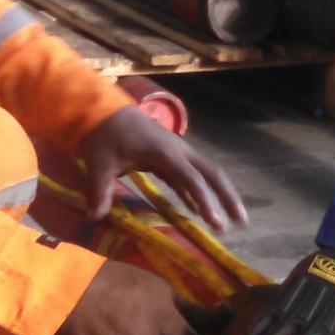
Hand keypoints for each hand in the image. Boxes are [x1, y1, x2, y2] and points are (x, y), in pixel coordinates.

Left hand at [75, 105, 247, 231]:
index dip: (205, 200)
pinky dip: (199, 194)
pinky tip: (202, 212)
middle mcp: (178, 151)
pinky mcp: (172, 158)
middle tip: (241, 222)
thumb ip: (99, 191)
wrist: (103, 112)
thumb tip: (93, 218)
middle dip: (228, 196)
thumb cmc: (103, 137)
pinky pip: (192, 177)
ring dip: (220, 195)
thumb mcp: (98, 164)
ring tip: (230, 222)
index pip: (191, 178)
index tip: (215, 222)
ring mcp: (178, 153)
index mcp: (164, 152)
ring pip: (207, 174)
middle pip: (212, 173)